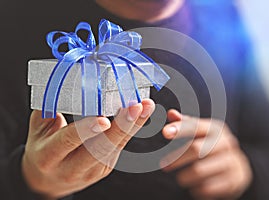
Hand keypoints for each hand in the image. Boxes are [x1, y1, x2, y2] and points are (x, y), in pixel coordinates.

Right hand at [22, 99, 154, 198]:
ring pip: (115, 147)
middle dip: (121, 126)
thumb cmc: (42, 147)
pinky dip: (132, 128)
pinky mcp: (106, 167)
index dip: (86, 130)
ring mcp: (92, 170)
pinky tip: (141, 113)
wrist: (48, 180)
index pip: (68, 142)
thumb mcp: (38, 128)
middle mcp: (71, 167)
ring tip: (146, 106)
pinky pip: (120, 146)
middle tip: (136, 107)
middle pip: (100, 148)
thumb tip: (70, 82)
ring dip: (133, 125)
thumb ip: (51, 109)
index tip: (104, 119)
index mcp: (48, 156)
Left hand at [161, 109, 252, 199]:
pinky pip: (208, 187)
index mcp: (215, 128)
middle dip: (176, 158)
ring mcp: (232, 161)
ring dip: (185, 176)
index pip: (195, 126)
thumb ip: (185, 124)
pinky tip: (195, 187)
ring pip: (199, 170)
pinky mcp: (235, 180)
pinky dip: (197, 189)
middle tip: (164, 166)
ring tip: (181, 179)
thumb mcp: (200, 134)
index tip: (165, 132)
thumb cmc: (210, 147)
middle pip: (196, 149)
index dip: (180, 129)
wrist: (235, 167)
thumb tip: (171, 113)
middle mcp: (226, 142)